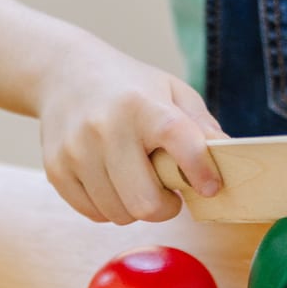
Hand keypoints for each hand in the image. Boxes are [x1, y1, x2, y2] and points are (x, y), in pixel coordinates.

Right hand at [36, 36, 223, 223]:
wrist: (63, 74)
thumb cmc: (129, 88)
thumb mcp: (171, 91)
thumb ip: (201, 126)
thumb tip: (230, 160)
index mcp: (142, 105)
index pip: (178, 140)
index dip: (199, 169)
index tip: (211, 187)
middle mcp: (106, 127)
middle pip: (145, 202)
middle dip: (165, 207)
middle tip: (168, 194)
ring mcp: (76, 151)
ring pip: (119, 214)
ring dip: (136, 207)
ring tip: (137, 182)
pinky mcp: (56, 169)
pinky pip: (94, 214)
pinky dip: (109, 207)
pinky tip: (112, 182)